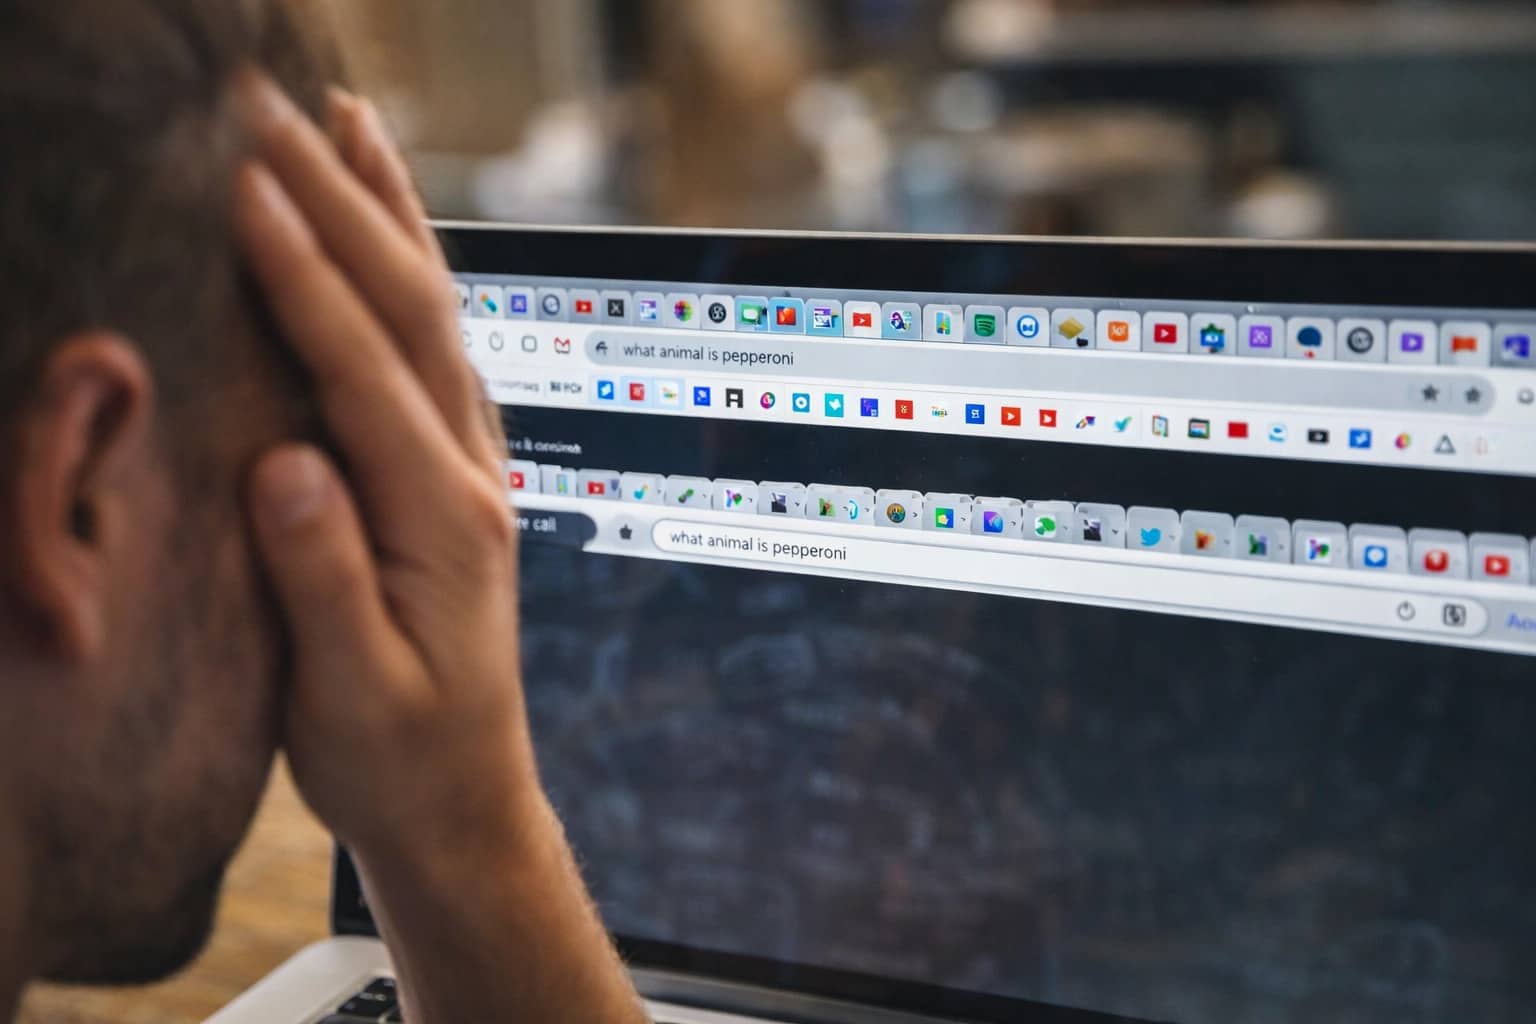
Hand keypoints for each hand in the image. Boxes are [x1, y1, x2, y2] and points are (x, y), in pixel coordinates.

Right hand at [232, 73, 645, 1023]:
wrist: (465, 798)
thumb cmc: (398, 756)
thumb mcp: (349, 690)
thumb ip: (321, 576)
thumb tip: (287, 461)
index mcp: (441, 518)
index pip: (366, 372)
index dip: (306, 277)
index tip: (245, 188)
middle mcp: (469, 475)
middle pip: (410, 314)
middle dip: (343, 206)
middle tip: (277, 108)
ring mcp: (472, 469)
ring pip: (434, 318)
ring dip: (392, 217)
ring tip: (352, 124)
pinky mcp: (457, 477)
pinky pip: (433, 352)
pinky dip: (408, 274)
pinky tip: (385, 236)